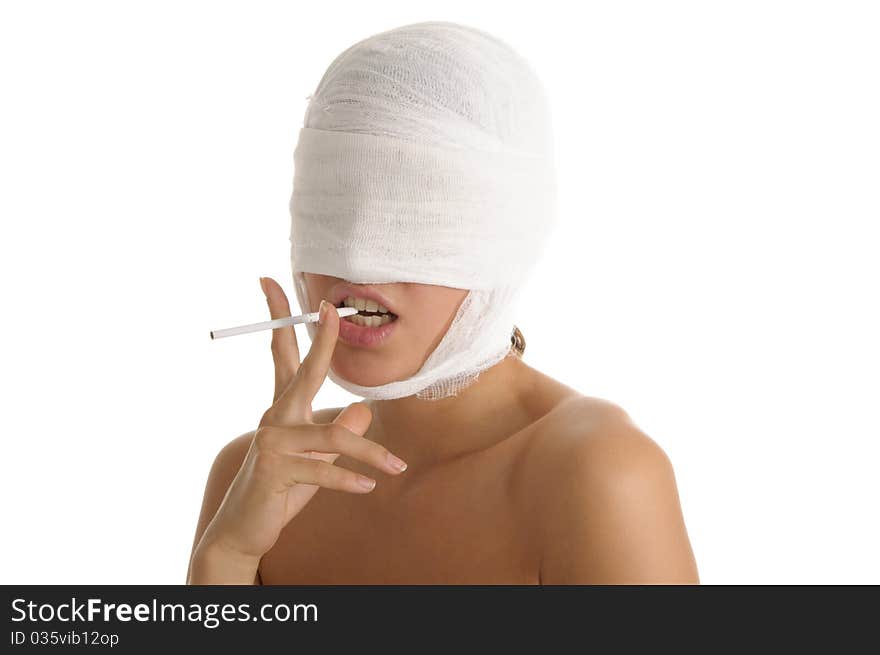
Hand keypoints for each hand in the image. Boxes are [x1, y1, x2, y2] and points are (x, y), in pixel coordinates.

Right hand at [197, 277, 407, 561]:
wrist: (245, 529)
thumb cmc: (282, 489)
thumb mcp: (318, 459)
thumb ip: (337, 431)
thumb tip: (363, 408)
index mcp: (283, 410)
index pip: (284, 357)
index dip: (284, 321)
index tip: (276, 283)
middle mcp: (275, 418)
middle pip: (303, 372)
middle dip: (321, 339)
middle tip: (332, 308)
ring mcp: (272, 443)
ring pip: (334, 436)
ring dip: (371, 453)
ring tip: (398, 469)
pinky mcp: (275, 470)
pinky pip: (323, 470)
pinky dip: (348, 479)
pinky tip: (367, 487)